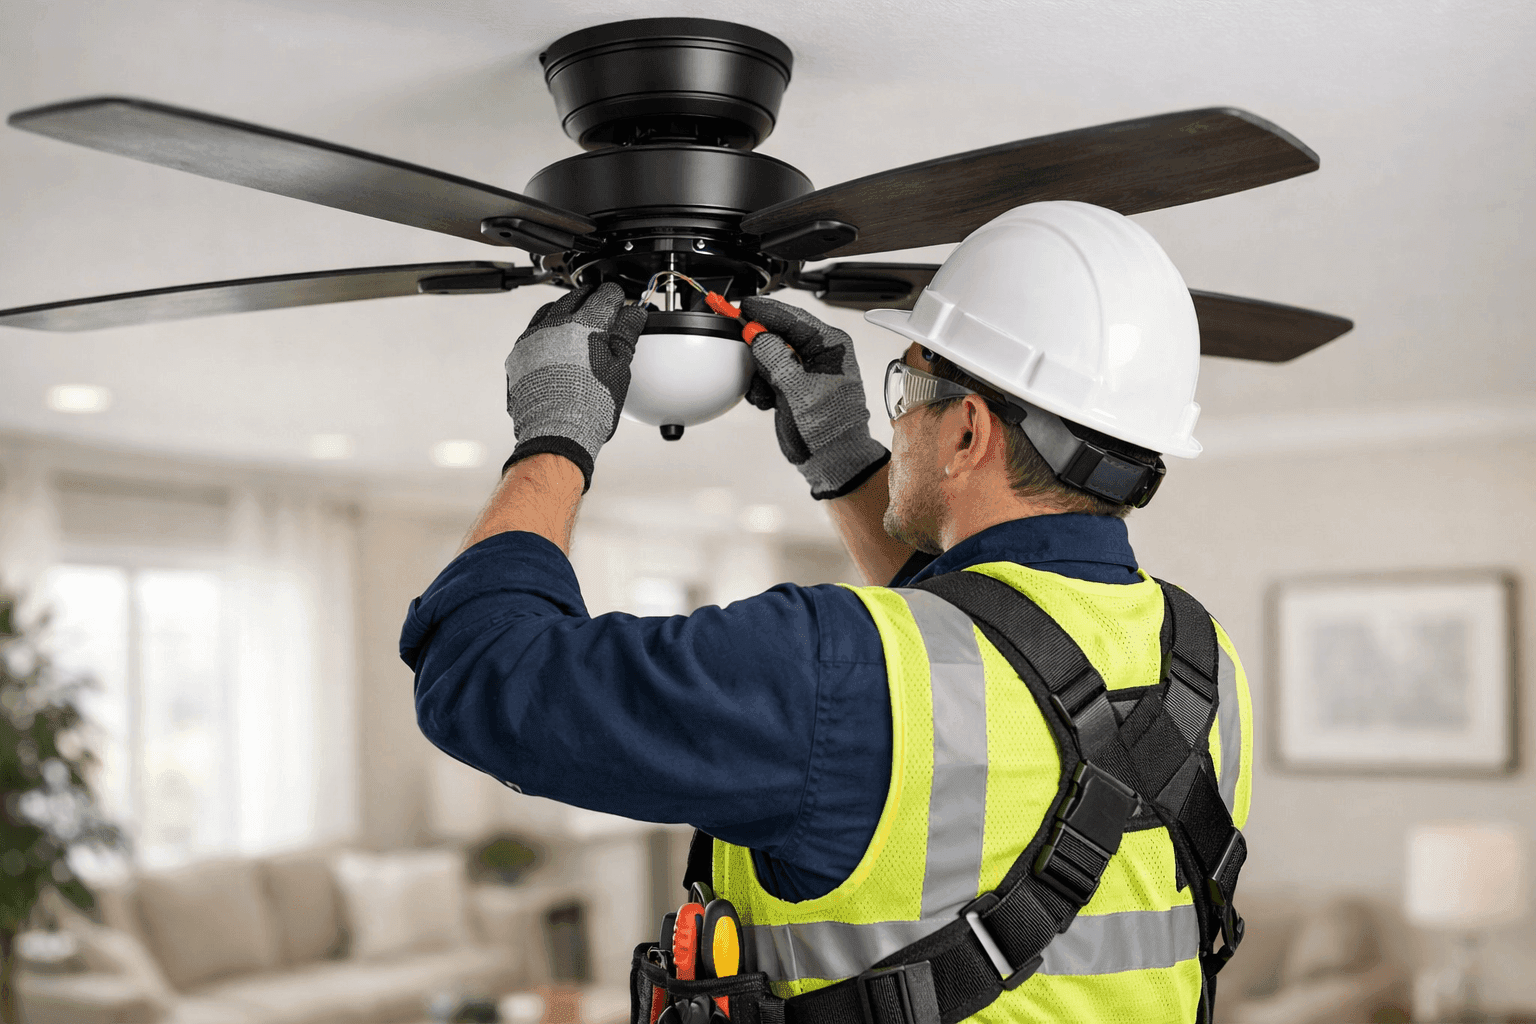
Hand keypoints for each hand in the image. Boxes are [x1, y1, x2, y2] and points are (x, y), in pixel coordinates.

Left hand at [504, 282, 647, 490]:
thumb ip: (626, 334)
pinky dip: (545, 331)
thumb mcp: (619, 369)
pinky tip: (554, 343)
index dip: (617, 297)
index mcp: (584, 324)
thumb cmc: (590, 408)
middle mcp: (554, 325)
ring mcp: (532, 339)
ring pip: (550, 310)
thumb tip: (633, 314)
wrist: (556, 434)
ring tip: (576, 322)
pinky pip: (532, 332)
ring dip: (565, 310)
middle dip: (591, 299)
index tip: (620, 302)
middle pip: (575, 297)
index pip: (605, 295)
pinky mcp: (518, 356)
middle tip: (602, 309)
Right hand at [739, 296, 889, 499]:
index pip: (793, 317)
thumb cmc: (829, 429)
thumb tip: (756, 334)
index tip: (744, 307)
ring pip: (770, 355)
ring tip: (765, 392)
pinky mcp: (795, 385)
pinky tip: (767, 401)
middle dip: (761, 348)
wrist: (832, 461)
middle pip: (779, 334)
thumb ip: (774, 357)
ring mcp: (807, 369)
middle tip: (746, 352)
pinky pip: (770, 374)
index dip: (766, 311)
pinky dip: (762, 387)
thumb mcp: (797, 389)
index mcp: (831, 346)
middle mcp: (821, 353)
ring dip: (761, 372)